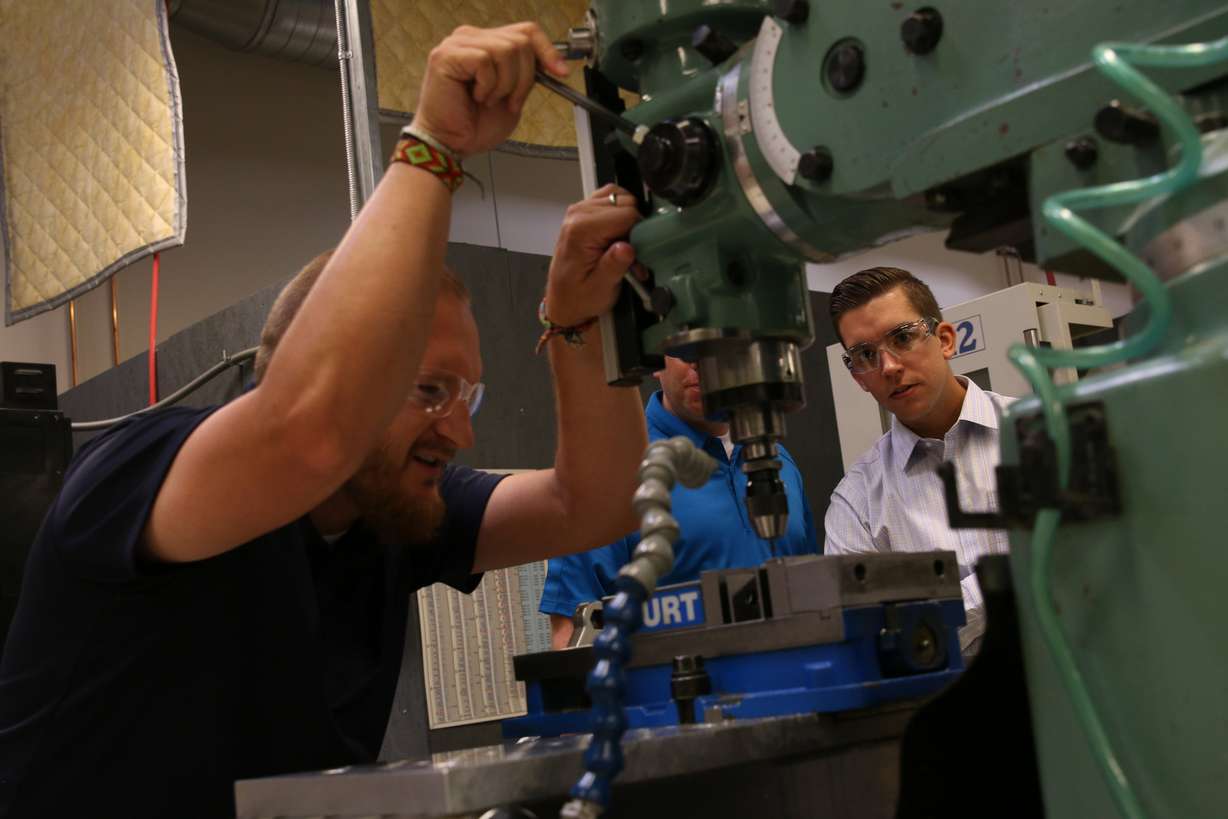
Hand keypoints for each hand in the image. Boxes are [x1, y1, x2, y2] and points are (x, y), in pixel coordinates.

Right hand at [411, 23, 568, 158]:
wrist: (452, 145)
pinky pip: (485, 61)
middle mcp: (470, 38)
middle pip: (520, 40)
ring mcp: (457, 44)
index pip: (526, 31)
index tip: (561, 72)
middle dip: (525, 77)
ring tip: (489, 99)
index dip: (547, 51)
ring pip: (506, 50)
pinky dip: (488, 85)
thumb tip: (550, 63)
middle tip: (510, 101)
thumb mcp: (513, 96)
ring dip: (506, 84)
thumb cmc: (474, 125)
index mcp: (486, 43)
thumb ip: (527, 75)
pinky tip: (476, 96)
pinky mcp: (446, 55)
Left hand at [544, 185, 642, 327]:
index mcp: (581, 230)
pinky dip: (621, 212)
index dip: (639, 232)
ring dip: (629, 219)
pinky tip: (619, 232)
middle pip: (626, 203)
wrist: (564, 300)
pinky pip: (611, 197)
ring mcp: (580, 209)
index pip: (627, 214)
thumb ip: (614, 266)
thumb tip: (627, 247)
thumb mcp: (600, 289)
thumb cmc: (579, 296)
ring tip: (623, 243)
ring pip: (621, 197)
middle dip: (635, 227)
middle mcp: (578, 214)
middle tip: (631, 253)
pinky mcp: (584, 211)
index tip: (638, 253)